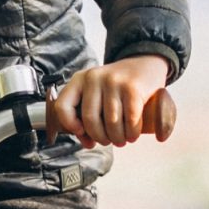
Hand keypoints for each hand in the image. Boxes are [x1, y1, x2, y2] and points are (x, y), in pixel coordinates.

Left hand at [44, 55, 173, 146]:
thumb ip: (86, 118)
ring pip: (111, 122)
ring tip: (122, 140)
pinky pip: (130, 119)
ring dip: (118, 138)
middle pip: (90, 119)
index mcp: (79, 80)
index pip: (63, 106)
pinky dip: (132, 133)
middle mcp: (94, 78)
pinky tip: (132, 135)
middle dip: (100, 137)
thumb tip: (88, 144)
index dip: (69, 125)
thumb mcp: (97, 94)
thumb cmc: (117, 87)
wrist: (145, 65)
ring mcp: (113, 81)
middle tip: (109, 142)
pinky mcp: (132, 88)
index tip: (81, 132)